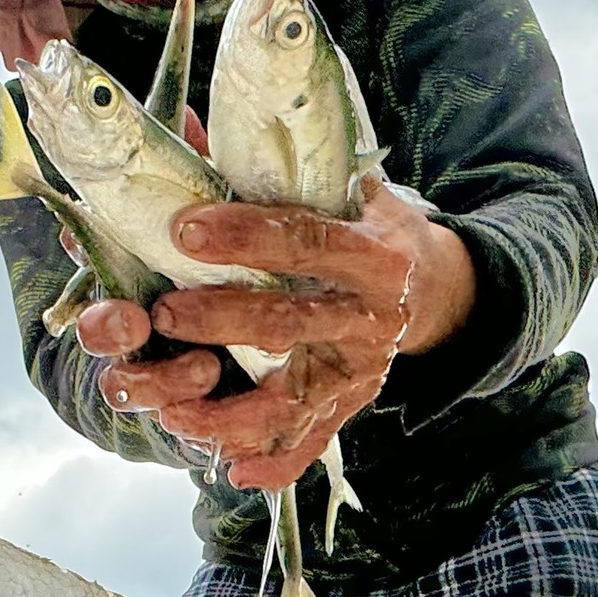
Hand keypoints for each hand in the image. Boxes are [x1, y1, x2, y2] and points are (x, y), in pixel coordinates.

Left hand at [123, 187, 473, 488]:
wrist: (436, 286)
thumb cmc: (360, 225)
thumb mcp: (331, 185)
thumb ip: (257, 163)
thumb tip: (180, 123)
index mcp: (370, 249)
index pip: (304, 238)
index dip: (245, 235)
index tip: (183, 229)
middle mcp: (371, 314)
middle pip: (292, 320)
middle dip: (223, 320)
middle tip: (161, 312)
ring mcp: (361, 368)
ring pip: (295, 395)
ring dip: (233, 407)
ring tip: (172, 405)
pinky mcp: (350, 406)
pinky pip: (313, 441)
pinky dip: (276, 462)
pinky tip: (234, 473)